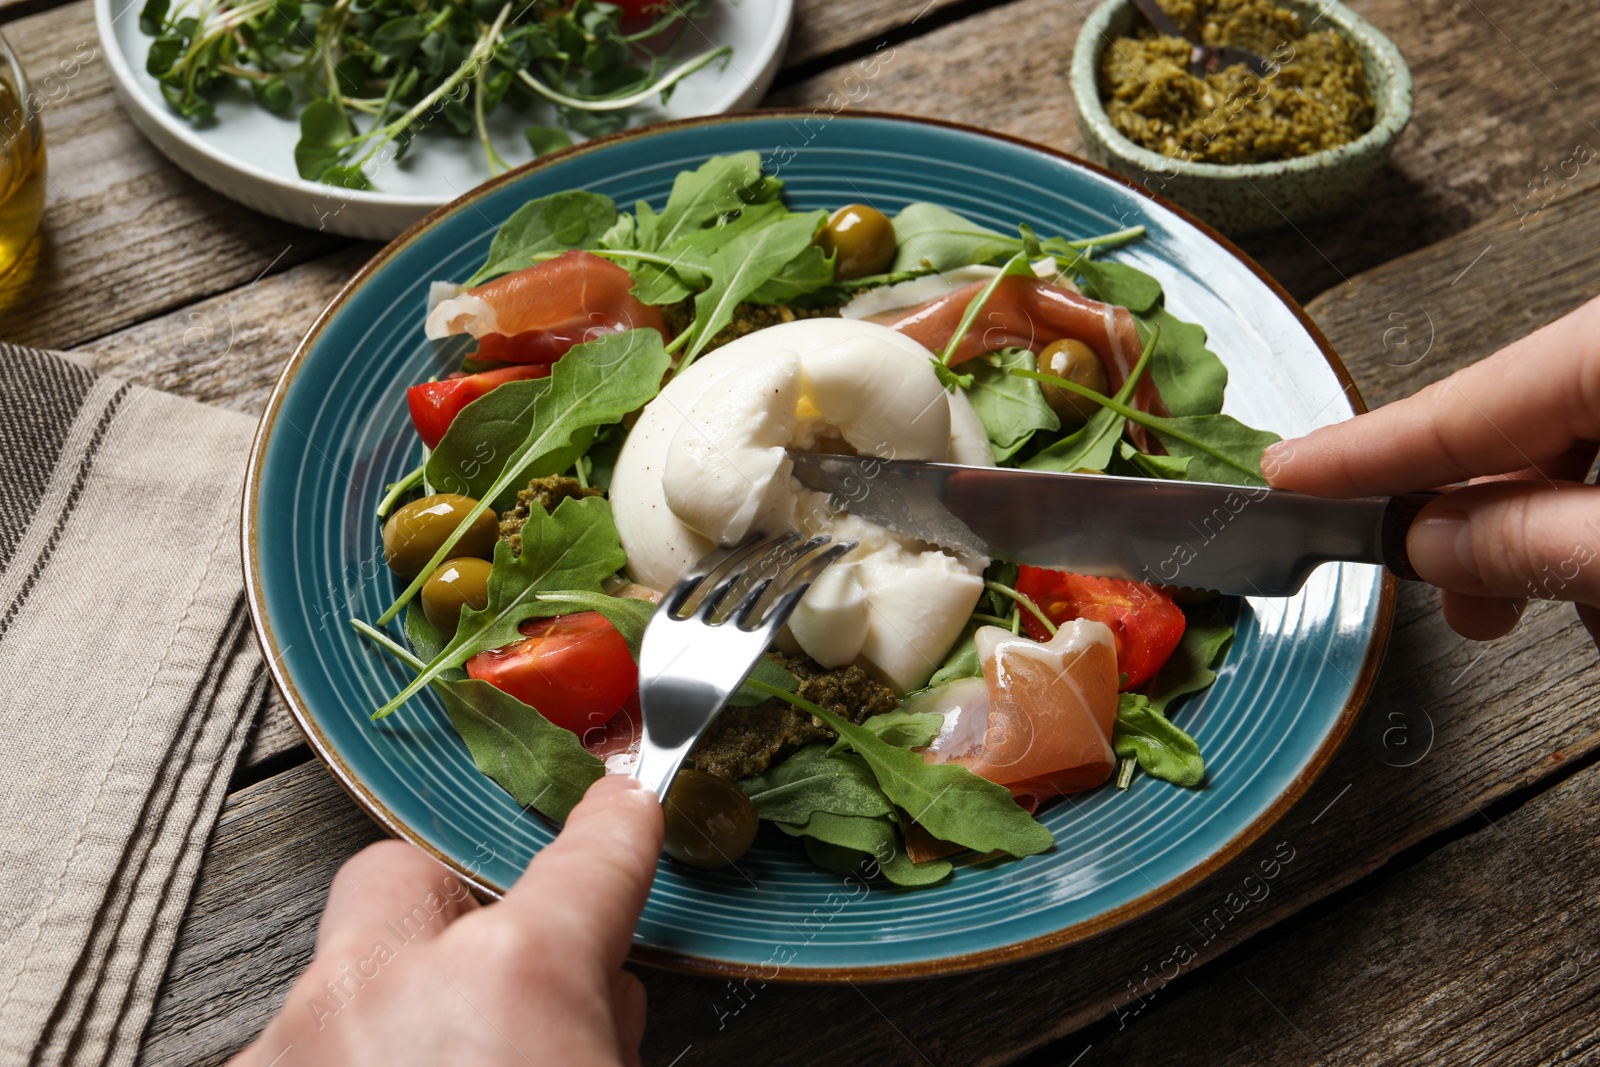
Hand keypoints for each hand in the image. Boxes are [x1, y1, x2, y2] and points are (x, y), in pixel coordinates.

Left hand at [230, 775, 663, 1066]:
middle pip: (403, 874)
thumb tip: (598, 993)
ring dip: (389, 1007)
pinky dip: (341, 1063)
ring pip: (338, 974)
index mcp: (512, 979)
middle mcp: (385, 991)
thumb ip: (602, 1021)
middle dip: (449, 903)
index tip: (618, 807)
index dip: (612, 828)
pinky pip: (298, 1049)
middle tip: (490, 961)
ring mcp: (296, 1046)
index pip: (585, 859)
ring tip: (437, 1060)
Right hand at [1263, 294, 1599, 647]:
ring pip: (1579, 447)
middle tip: (1457, 597)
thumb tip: (1432, 541)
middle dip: (1483, 518)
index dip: (1365, 448)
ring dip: (1554, 535)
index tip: (1287, 472)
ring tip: (1579, 607)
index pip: (1466, 402)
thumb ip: (1533, 541)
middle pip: (1523, 423)